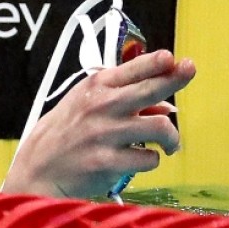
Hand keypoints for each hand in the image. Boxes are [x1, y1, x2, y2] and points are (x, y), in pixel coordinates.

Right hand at [1, 50, 195, 198]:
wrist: (38, 167)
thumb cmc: (66, 133)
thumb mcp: (86, 104)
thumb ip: (123, 99)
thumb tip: (167, 106)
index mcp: (95, 87)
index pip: (135, 67)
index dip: (159, 61)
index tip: (175, 59)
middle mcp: (102, 105)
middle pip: (153, 88)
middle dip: (177, 79)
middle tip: (190, 72)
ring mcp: (105, 133)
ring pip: (160, 126)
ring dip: (172, 137)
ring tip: (169, 144)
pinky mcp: (107, 162)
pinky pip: (149, 158)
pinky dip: (151, 160)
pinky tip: (142, 160)